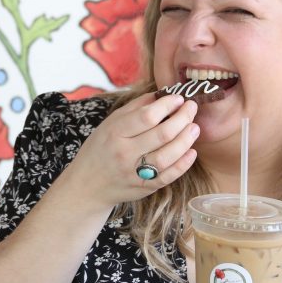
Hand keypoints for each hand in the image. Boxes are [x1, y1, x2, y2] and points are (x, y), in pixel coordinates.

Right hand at [57, 93, 199, 209]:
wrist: (87, 185)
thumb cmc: (101, 148)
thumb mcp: (110, 123)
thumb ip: (135, 108)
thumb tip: (161, 95)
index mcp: (115, 132)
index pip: (147, 116)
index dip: (168, 105)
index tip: (178, 98)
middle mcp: (125, 152)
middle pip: (163, 134)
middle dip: (183, 118)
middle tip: (192, 108)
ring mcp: (135, 172)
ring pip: (168, 156)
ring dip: (186, 140)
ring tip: (195, 128)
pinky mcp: (144, 187)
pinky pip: (168, 176)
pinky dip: (183, 164)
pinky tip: (191, 152)